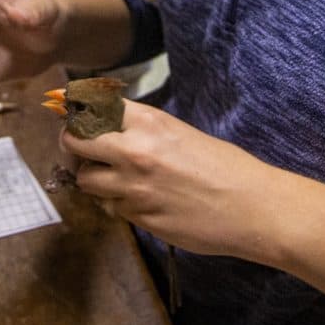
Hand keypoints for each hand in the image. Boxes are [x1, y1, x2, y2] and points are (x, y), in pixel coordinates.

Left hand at [64, 102, 281, 257]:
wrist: (252, 207)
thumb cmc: (225, 167)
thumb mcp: (179, 133)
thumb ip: (141, 130)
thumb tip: (108, 129)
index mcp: (148, 122)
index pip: (90, 107)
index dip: (77, 112)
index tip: (73, 116)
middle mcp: (133, 151)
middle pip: (72, 142)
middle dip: (72, 146)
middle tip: (82, 151)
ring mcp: (132, 187)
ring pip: (86, 180)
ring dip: (95, 180)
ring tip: (116, 180)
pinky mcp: (138, 217)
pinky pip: (111, 208)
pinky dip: (118, 204)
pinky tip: (141, 201)